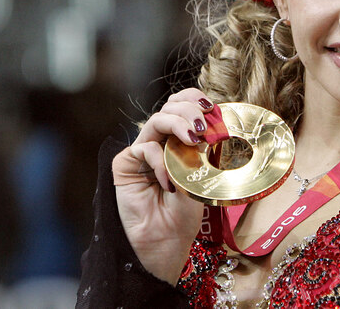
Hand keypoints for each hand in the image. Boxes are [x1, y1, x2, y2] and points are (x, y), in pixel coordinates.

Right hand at [112, 88, 215, 283]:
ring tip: (194, 138)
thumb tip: (214, 125)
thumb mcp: (202, 176)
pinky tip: (170, 180)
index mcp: (178, 139)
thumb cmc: (185, 212)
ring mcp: (142, 151)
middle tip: (204, 126)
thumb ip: (203, 150)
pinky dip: (161, 161)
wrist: (167, 241)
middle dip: (189, 109)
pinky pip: (144, 148)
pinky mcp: (125, 163)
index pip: (183, 106)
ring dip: (178, 123)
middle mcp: (160, 140)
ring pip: (157, 120)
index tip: (213, 108)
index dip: (195, 99)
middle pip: (170, 106)